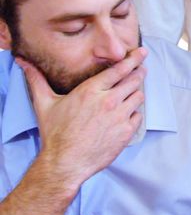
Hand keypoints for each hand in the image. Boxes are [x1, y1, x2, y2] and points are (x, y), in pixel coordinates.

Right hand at [18, 48, 146, 190]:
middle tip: (141, 70)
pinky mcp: (127, 131)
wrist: (66, 162)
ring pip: (138, 96)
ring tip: (130, 94)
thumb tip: (24, 64)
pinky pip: (138, 116)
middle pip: (134, 80)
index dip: (133, 59)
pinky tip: (126, 115)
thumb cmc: (55, 133)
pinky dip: (134, 114)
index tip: (141, 53)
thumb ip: (37, 81)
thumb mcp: (44, 104)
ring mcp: (120, 116)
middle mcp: (109, 101)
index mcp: (91, 91)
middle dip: (138, 73)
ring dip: (135, 94)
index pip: (119, 69)